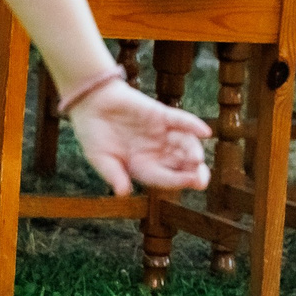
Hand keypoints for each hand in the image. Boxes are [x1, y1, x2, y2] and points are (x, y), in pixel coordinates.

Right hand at [69, 79, 212, 194]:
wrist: (89, 102)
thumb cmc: (93, 134)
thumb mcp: (100, 158)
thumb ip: (113, 174)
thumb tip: (122, 193)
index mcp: (142, 166)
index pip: (163, 177)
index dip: (177, 181)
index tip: (190, 183)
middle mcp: (156, 151)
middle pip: (180, 163)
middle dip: (193, 172)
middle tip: (202, 180)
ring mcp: (160, 132)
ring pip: (183, 143)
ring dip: (192, 151)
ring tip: (197, 159)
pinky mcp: (160, 114)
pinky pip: (179, 120)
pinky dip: (192, 124)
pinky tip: (205, 132)